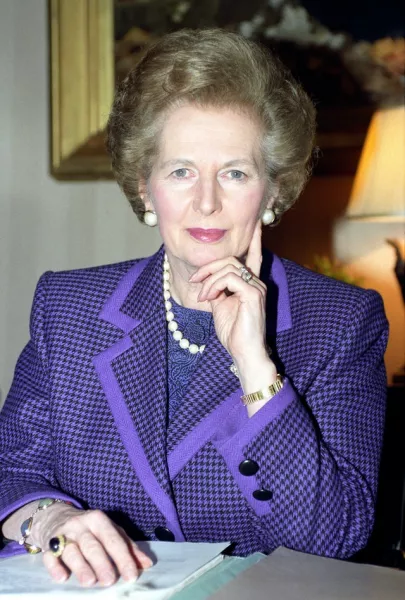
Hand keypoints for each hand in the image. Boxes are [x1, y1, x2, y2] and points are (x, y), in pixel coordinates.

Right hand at [37, 505, 151, 586]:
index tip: (131, 576)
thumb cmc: (89, 528)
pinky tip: (62, 577)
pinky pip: (50, 556)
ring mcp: (62, 534)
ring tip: (89, 581)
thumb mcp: (109, 531)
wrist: (55, 516)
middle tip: (109, 581)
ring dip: (80, 566)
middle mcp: (81, 525)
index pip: (113, 539)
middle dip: (102, 563)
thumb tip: (146, 564)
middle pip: (92, 545)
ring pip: (71, 550)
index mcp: (99, 520)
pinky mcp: (47, 545)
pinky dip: (55, 567)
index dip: (123, 557)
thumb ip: (128, 547)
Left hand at [190, 220, 268, 366]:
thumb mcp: (220, 306)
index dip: (254, 238)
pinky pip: (229, 278)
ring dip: (208, 279)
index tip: (255, 221)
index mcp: (250, 284)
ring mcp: (256, 287)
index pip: (253, 256)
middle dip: (208, 267)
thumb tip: (206, 280)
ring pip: (228, 267)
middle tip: (194, 281)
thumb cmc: (233, 332)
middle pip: (231, 259)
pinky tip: (208, 297)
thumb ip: (216, 289)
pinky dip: (214, 285)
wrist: (243, 352)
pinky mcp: (253, 294)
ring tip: (201, 295)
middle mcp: (257, 282)